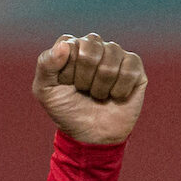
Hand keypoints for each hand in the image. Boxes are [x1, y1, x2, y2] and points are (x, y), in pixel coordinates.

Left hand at [32, 33, 146, 144]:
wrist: (90, 135)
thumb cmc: (66, 109)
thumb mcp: (45, 90)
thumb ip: (46, 64)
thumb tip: (64, 45)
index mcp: (71, 47)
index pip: (69, 45)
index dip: (67, 70)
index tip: (65, 84)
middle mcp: (95, 46)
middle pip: (91, 48)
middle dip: (84, 77)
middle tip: (83, 90)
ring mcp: (116, 55)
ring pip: (111, 59)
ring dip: (101, 86)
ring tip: (97, 95)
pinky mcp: (135, 67)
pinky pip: (129, 70)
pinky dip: (119, 90)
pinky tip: (114, 96)